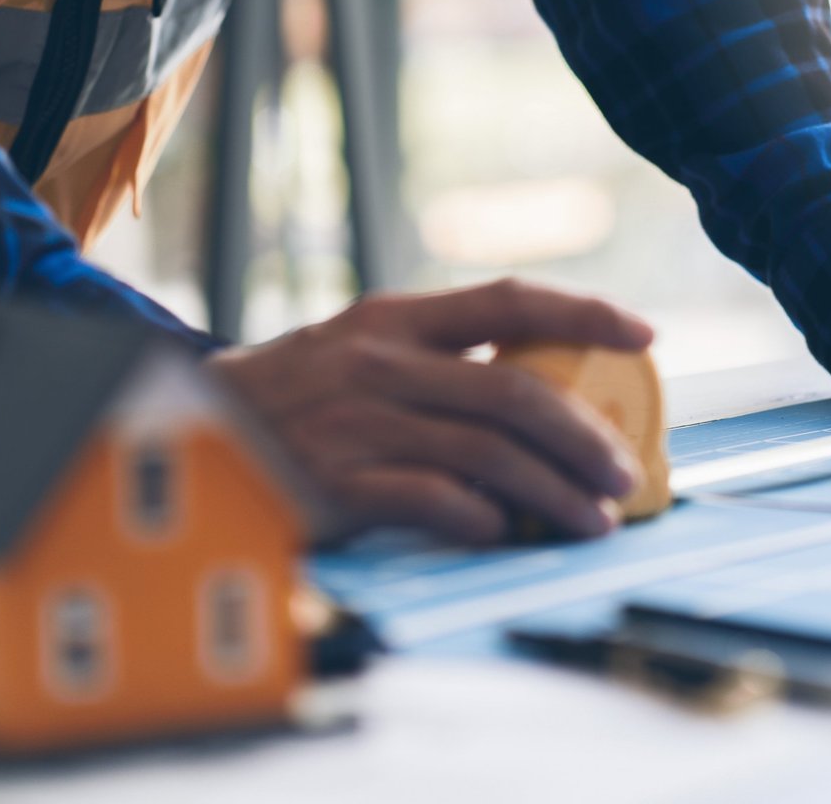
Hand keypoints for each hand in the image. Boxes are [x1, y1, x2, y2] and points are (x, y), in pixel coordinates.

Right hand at [208, 279, 653, 546]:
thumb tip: (546, 401)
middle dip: (584, 436)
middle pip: (514, 391)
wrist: (185, 431)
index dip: (584, 312)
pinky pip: (431, 499)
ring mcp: (357, 421)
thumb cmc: (295, 397)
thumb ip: (441, 362)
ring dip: (553, 492)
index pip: (508, 299)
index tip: (644, 334)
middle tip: (624, 473)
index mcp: (396, 317)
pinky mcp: (334, 482)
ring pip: (487, 453)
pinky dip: (479, 517)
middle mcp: (381, 361)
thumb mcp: (361, 350)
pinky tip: (506, 531)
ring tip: (591, 520)